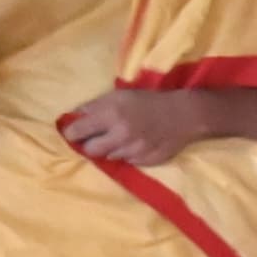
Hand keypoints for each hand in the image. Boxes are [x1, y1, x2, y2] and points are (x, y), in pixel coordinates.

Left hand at [60, 86, 207, 167]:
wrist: (184, 114)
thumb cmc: (148, 101)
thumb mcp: (118, 95)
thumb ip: (94, 106)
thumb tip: (75, 117)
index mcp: (110, 115)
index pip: (77, 131)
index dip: (72, 132)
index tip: (74, 131)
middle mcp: (120, 135)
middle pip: (90, 150)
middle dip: (90, 144)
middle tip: (96, 138)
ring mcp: (134, 150)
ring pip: (109, 157)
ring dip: (111, 149)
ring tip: (121, 139)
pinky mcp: (146, 160)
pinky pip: (128, 161)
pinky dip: (128, 154)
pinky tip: (136, 144)